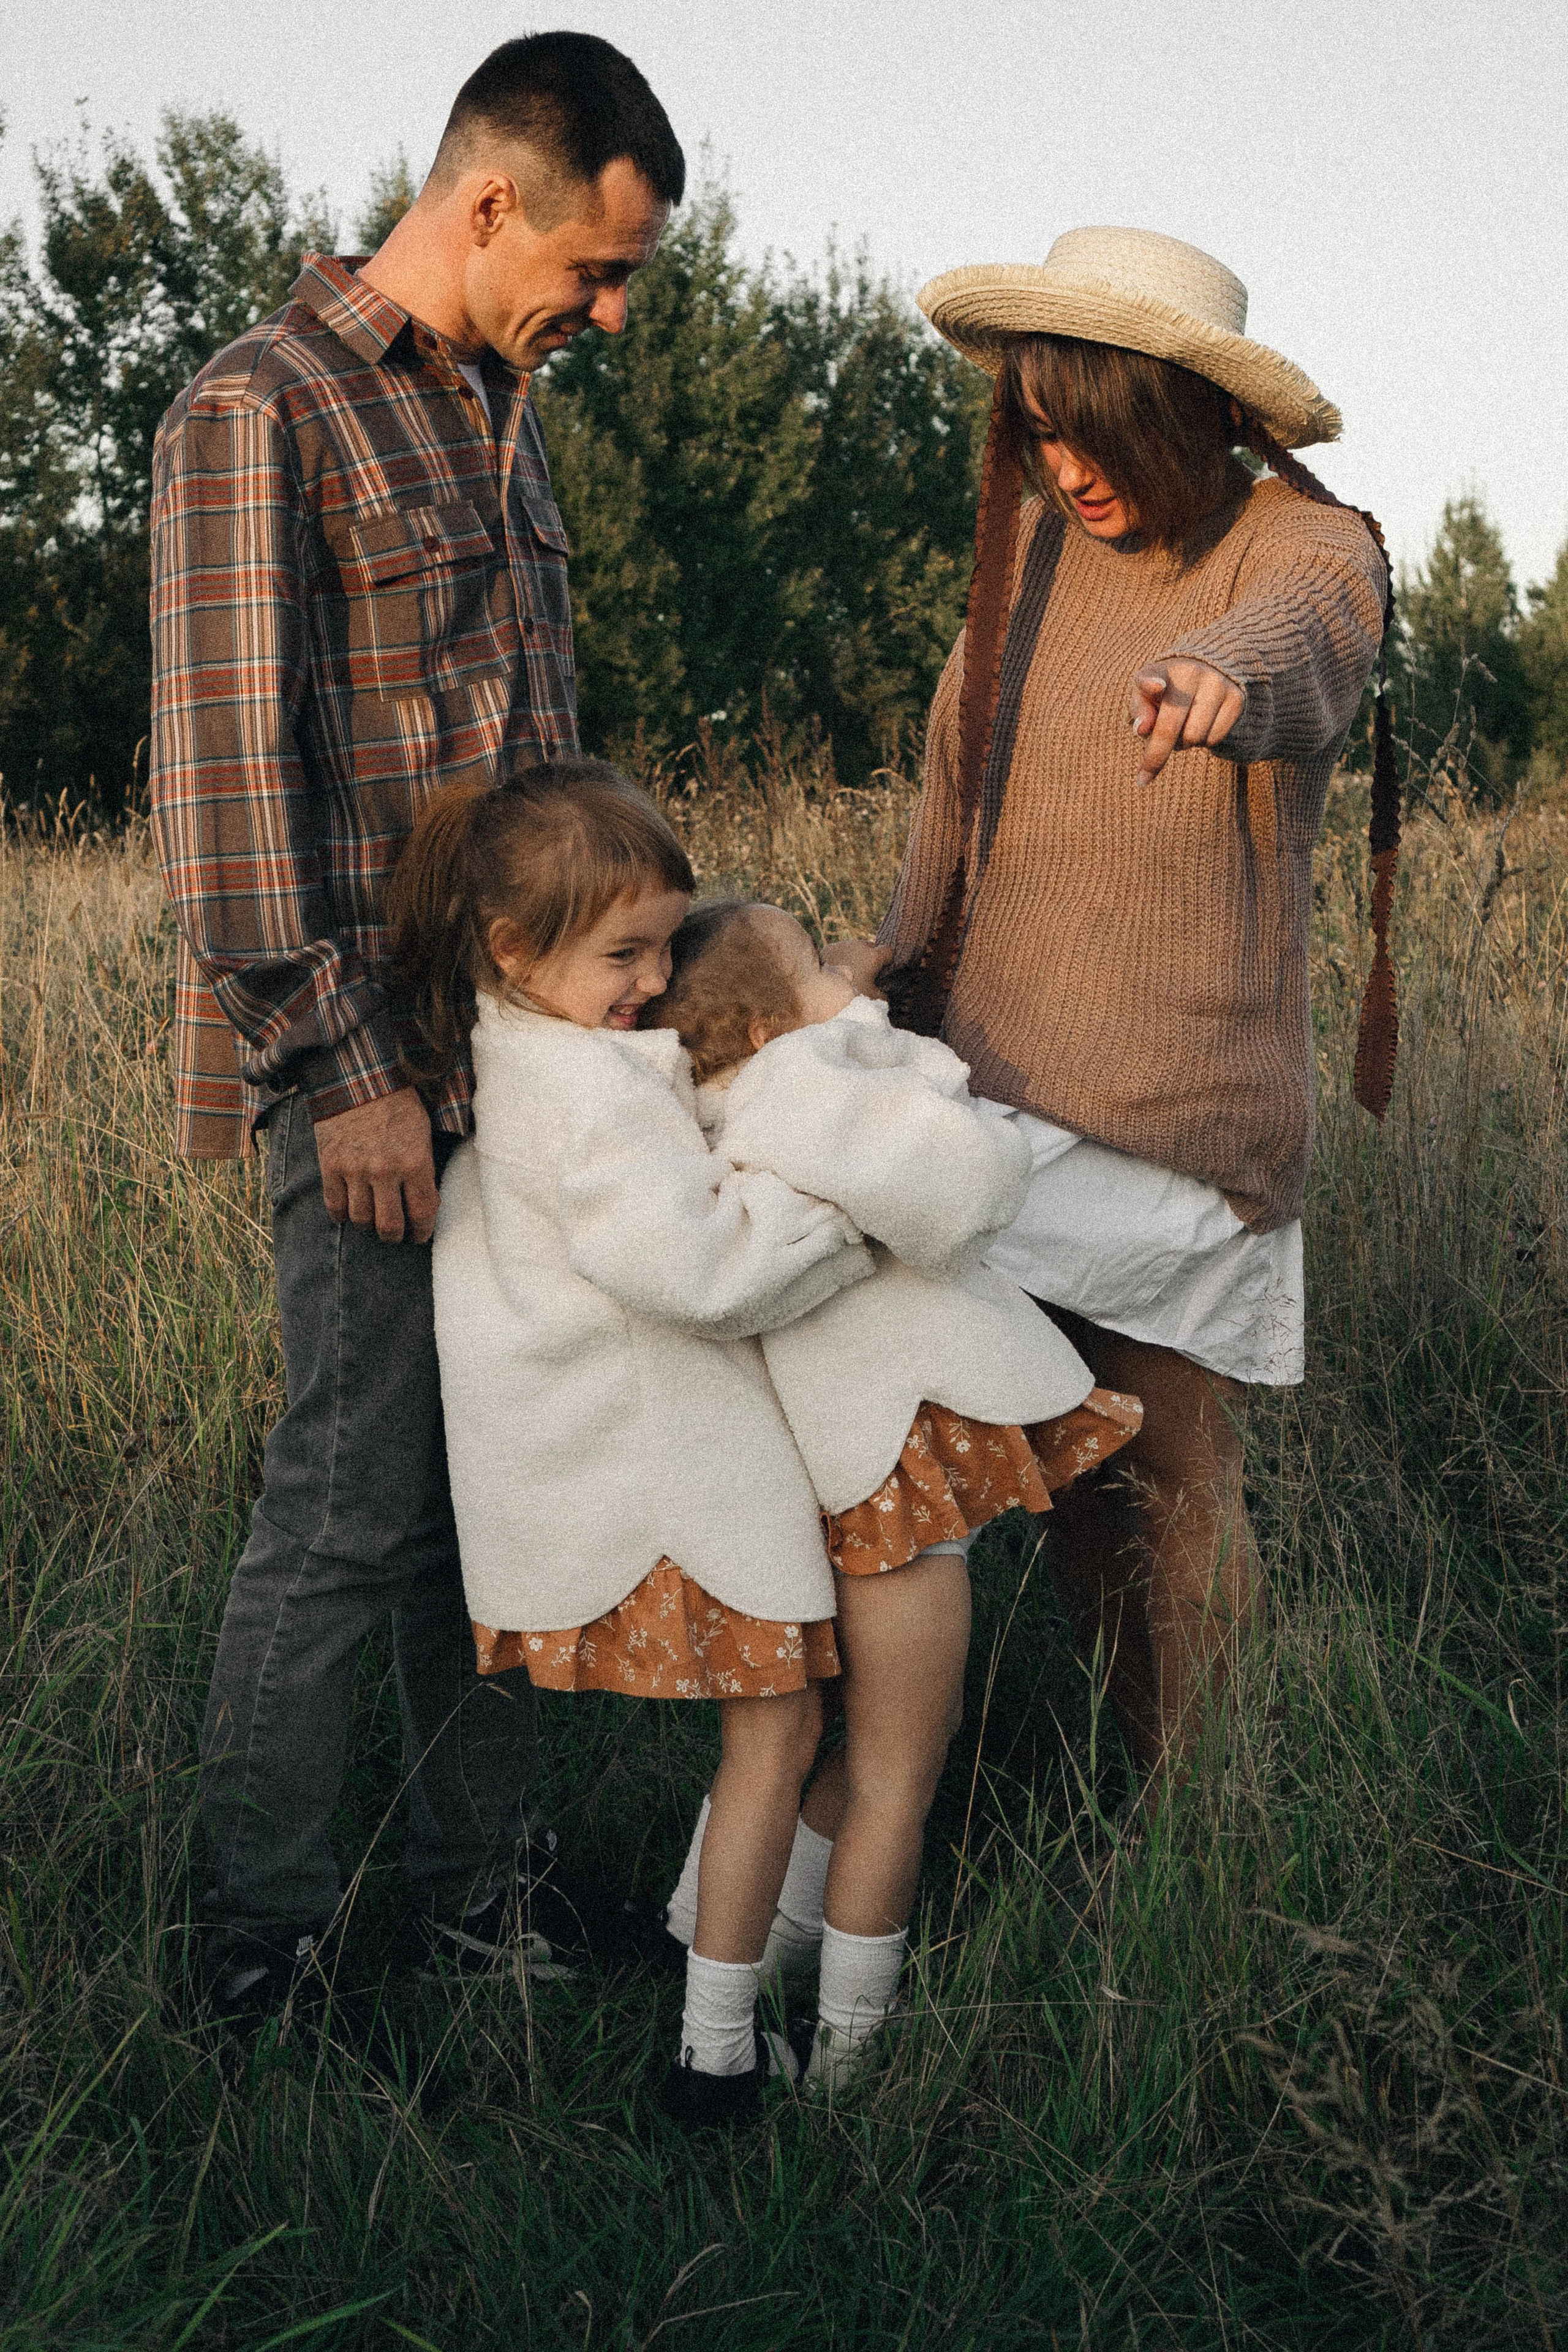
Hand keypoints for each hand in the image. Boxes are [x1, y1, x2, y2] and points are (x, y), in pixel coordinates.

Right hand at [313, 1086, 438, 1243]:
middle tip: (396, 1234)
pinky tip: (349, 1209)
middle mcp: (385, 1172)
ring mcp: (355, 1170)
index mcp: (415, 1162)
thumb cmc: (397, 1102)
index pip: (422, 1214)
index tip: (419, 1235)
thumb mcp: (423, 1131)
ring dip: (368, 1225)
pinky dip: (342, 1214)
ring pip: (361, 1219)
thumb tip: (427, 1203)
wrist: (357, 1076)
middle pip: (389, 1227)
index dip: (422, 1232)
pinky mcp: (330, 1166)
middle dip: (395, 1236)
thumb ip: (425, 1168)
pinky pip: (334, 1206)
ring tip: (373, 1219)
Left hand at [820, 939, 892, 999]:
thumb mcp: (870, 999)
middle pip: (872, 947)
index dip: (888, 960)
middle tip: (867, 973)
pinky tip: (837, 970)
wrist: (817, 987)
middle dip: (872, 957)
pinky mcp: (830, 948)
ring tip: (851, 972)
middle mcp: (859, 946)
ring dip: (857, 956)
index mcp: (873, 956)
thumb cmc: (849, 993)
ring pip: (856, 947)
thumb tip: (886, 996)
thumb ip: (883, 997)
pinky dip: (842, 957)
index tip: (883, 970)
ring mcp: (844, 945)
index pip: (888, 951)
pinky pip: (841, 950)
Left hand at [1128, 659, 1246, 785]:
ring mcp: (1216, 684)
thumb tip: (1142, 729)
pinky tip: (1201, 726)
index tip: (1155, 687)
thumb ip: (1139, 713)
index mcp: (1162, 670)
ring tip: (1183, 728)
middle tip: (1143, 778)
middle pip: (1169, 727)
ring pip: (1193, 737)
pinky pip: (1215, 738)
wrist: (1210, 674)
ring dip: (1183, 744)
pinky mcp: (1236, 698)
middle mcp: (1191, 672)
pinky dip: (1204, 742)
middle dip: (1155, 756)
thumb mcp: (1146, 699)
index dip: (1150, 684)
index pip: (1152, 678)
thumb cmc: (1167, 693)